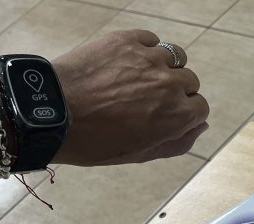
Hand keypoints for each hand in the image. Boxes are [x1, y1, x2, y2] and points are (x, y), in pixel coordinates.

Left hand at [51, 30, 208, 165]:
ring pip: (174, 57)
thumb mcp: (141, 154)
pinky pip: (150, 39)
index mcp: (177, 114)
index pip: (200, 107)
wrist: (53, 114)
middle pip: (189, 81)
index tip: (167, 115)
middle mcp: (170, 83)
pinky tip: (130, 60)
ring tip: (141, 76)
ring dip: (164, 67)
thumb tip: (200, 126)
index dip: (185, 112)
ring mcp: (149, 58)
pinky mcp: (127, 40)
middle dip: (175, 90)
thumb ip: (178, 143)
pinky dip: (146, 48)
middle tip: (149, 98)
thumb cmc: (95, 141)